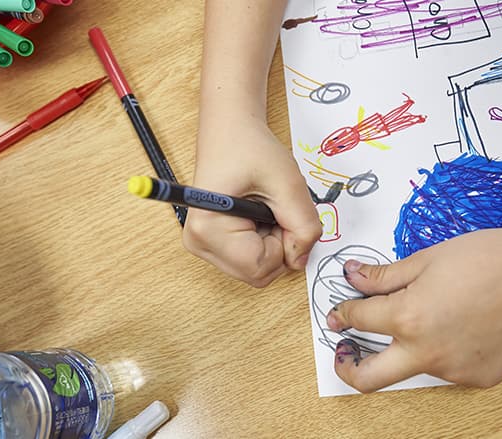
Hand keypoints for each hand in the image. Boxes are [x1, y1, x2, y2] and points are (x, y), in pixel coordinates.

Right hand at [183, 118, 320, 286]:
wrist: (230, 131)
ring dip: (272, 244)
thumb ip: (303, 225)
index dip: (285, 246)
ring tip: (264, 208)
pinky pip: (249, 260)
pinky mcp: (211, 243)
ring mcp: (202, 245)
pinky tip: (257, 216)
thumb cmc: (250, 147)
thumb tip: (300, 260)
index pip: (259, 267)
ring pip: (255, 269)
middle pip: (257, 273)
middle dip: (279, 247)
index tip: (282, 213)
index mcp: (208, 228)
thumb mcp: (288, 184)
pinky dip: (263, 243)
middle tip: (275, 209)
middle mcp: (198, 242)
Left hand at [326, 225, 501, 391]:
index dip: (344, 312)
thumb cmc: (488, 258)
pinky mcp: (479, 378)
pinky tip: (465, 325)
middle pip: (368, 379)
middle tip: (345, 350)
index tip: (342, 311)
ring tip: (434, 315)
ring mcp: (454, 371)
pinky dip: (445, 351)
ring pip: (415, 367)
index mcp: (408, 318)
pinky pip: (450, 368)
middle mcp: (427, 353)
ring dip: (409, 348)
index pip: (359, 320)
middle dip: (348, 367)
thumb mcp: (427, 259)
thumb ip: (384, 276)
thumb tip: (352, 279)